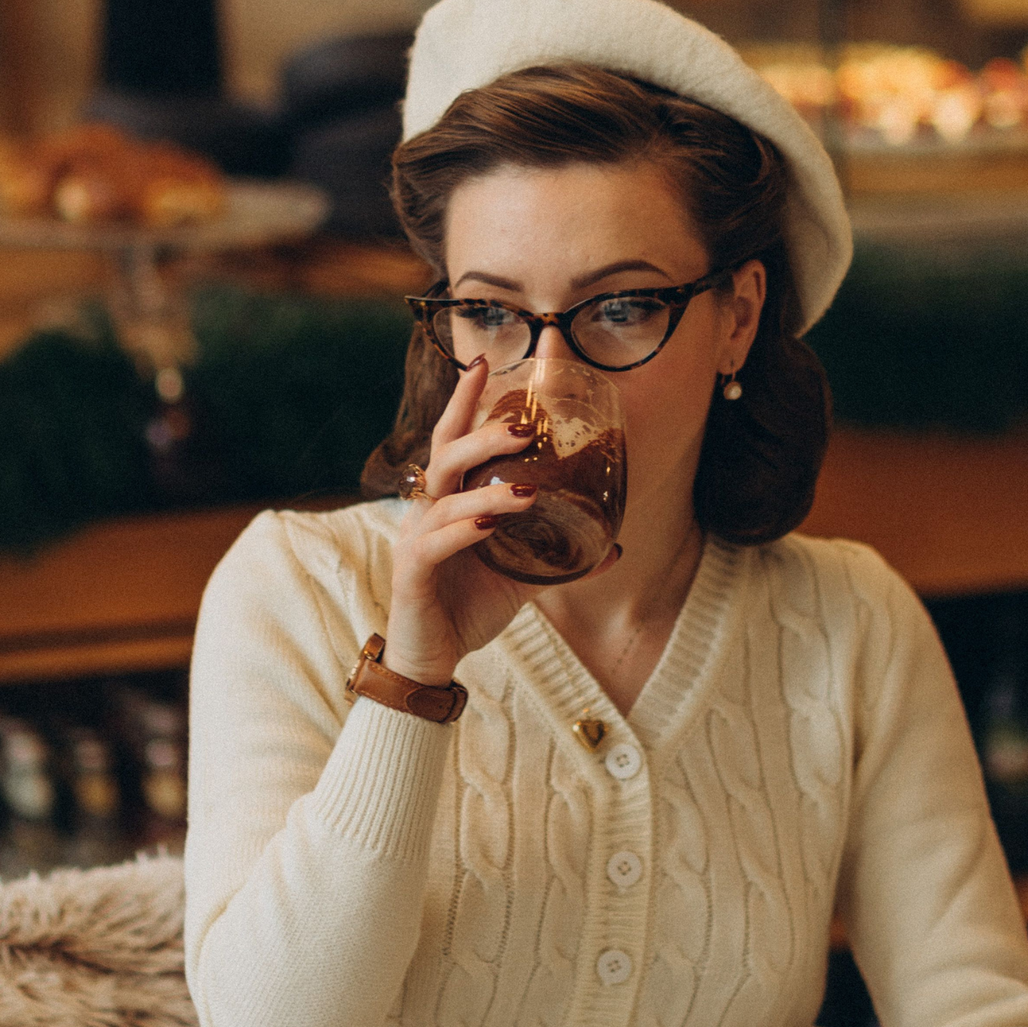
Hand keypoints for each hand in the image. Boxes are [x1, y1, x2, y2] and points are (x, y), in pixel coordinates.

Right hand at [384, 358, 617, 685]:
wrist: (431, 663)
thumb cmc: (467, 610)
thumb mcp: (522, 580)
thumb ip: (560, 560)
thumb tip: (616, 549)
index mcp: (447, 502)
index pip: (452, 440)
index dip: (464, 402)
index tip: (485, 363)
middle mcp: (426, 512)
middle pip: (445, 452)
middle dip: (481, 430)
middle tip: (527, 425)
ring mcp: (414, 540)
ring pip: (444, 495)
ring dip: (487, 486)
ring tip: (528, 486)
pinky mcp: (411, 573)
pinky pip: (434, 542)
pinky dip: (463, 528)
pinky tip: (488, 522)